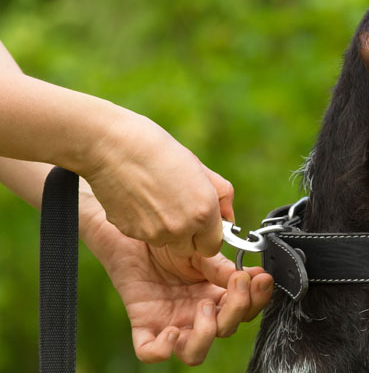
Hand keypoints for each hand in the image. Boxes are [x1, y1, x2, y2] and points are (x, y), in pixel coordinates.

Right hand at [0, 40, 230, 257]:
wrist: (112, 146)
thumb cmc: (158, 150)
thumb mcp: (199, 168)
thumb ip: (221, 195)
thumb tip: (229, 216)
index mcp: (204, 212)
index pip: (213, 246)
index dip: (208, 234)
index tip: (202, 221)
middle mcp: (181, 228)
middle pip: (190, 249)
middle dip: (188, 235)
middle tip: (178, 207)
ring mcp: (154, 233)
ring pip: (166, 243)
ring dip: (166, 229)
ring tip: (156, 198)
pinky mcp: (131, 232)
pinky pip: (144, 235)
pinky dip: (144, 224)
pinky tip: (139, 199)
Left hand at [80, 181, 272, 364]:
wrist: (129, 229)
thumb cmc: (166, 235)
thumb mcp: (200, 246)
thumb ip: (223, 262)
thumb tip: (248, 275)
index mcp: (216, 293)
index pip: (246, 308)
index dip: (258, 298)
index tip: (261, 278)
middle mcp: (198, 311)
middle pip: (227, 329)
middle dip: (237, 309)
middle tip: (236, 282)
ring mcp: (172, 320)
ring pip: (195, 352)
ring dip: (206, 334)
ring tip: (203, 307)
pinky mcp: (145, 324)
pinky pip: (152, 352)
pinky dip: (163, 349)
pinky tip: (170, 330)